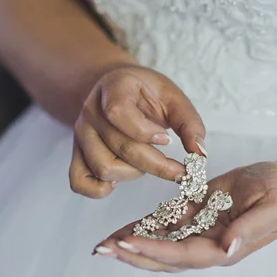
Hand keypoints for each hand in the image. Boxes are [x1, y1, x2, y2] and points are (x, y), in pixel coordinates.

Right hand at [70, 64, 206, 197]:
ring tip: (147, 162)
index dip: (145, 132)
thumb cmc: (148, 93)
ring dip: (133, 174)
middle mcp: (91, 110)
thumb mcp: (173, 97)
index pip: (118, 113)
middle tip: (180, 171)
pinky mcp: (76, 153)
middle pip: (120, 148)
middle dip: (156, 164)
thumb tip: (200, 155)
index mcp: (114, 88)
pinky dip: (101, 189)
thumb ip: (189, 123)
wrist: (117, 87)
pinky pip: (80, 182)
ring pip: (104, 168)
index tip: (167, 140)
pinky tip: (122, 178)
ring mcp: (80, 133)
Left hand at [93, 160, 276, 271]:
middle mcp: (208, 244)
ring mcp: (200, 231)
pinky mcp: (195, 215)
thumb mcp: (273, 206)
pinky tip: (121, 230)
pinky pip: (165, 225)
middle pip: (165, 257)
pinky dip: (143, 228)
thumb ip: (251, 229)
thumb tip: (227, 249)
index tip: (128, 244)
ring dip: (132, 245)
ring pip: (160, 244)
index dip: (156, 250)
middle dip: (134, 253)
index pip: (185, 254)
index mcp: (225, 247)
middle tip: (102, 248)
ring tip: (102, 245)